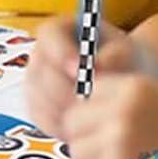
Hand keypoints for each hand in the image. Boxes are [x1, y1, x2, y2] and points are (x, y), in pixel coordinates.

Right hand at [23, 15, 143, 139]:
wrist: (120, 81)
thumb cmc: (121, 60)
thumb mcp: (123, 50)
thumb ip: (113, 54)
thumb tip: (96, 67)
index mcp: (57, 31)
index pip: (49, 36)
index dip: (61, 53)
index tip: (80, 70)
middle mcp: (39, 54)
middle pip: (42, 72)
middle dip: (66, 90)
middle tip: (91, 102)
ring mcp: (34, 81)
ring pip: (40, 98)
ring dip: (65, 110)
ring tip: (91, 116)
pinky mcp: (35, 105)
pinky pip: (41, 118)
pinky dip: (60, 125)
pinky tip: (82, 127)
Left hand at [65, 71, 157, 158]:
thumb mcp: (155, 98)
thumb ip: (117, 100)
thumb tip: (72, 111)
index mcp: (130, 86)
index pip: (84, 96)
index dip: (94, 116)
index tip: (113, 130)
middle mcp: (120, 109)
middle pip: (73, 121)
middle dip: (87, 137)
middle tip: (115, 152)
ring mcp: (116, 140)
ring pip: (77, 148)